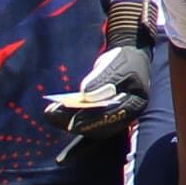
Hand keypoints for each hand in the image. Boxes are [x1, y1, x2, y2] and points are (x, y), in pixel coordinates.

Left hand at [45, 4, 156, 131]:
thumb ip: (103, 80)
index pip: (112, 116)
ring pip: (91, 126)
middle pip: (99, 126)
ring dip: (69, 121)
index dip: (91, 119)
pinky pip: (86, 120)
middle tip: (53, 113)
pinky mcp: (102, 115)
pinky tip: (55, 110)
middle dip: (75, 122)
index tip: (71, 119)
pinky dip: (71, 116)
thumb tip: (86, 95)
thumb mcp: (116, 66)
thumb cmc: (125, 60)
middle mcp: (125, 115)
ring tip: (50, 112)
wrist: (128, 58)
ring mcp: (113, 117)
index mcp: (135, 103)